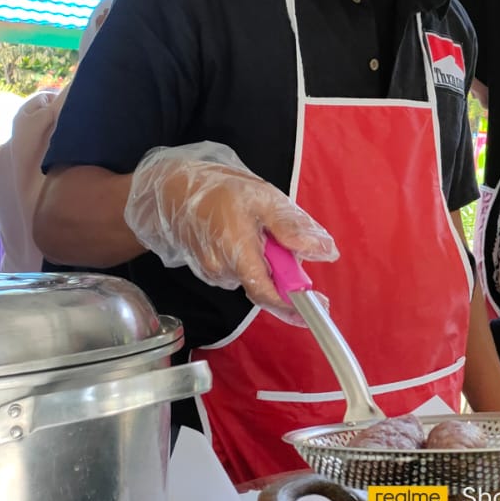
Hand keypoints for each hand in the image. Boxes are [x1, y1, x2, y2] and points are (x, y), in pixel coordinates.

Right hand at [124, 142, 337, 312]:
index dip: (293, 305)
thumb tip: (325, 252)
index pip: (266, 293)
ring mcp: (213, 273)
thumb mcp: (263, 199)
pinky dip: (251, 258)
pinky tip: (245, 235)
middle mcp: (222, 270)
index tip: (317, 309)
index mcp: (237, 253)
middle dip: (281, 269)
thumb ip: (292, 227)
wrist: (174, 191)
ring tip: (258, 228)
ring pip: (254, 276)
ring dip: (265, 261)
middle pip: (265, 284)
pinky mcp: (210, 270)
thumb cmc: (220, 192)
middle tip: (281, 240)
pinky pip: (241, 270)